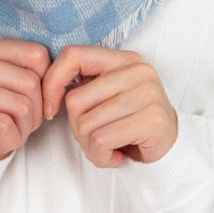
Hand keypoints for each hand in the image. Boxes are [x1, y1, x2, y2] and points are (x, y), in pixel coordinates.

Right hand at [0, 38, 51, 164]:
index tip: (31, 101)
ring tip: (8, 133)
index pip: (36, 55)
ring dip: (23, 129)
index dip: (45, 85)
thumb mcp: (19, 87)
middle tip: (20, 123)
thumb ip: (35, 72)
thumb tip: (57, 75)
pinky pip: (3, 125)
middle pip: (29, 82)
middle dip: (35, 112)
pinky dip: (10, 140)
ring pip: (20, 106)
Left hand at [41, 45, 178, 168]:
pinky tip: (116, 157)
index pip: (72, 55)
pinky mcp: (151, 119)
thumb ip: (83, 87)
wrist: (170, 150)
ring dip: (90, 146)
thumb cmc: (128, 124)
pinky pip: (101, 140)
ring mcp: (147, 94)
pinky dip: (101, 156)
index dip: (52, 82)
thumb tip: (44, 91)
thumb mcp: (105, 97)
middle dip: (77, 129)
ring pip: (87, 124)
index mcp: (122, 59)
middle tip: (96, 139)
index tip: (51, 110)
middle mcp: (137, 70)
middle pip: (75, 99)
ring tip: (108, 148)